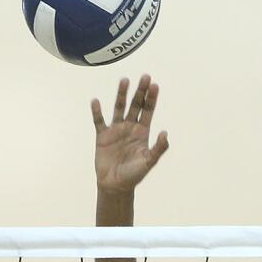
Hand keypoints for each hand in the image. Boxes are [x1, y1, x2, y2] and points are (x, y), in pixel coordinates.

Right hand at [92, 75, 168, 195]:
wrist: (115, 185)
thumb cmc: (134, 175)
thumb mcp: (149, 162)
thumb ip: (158, 148)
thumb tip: (165, 133)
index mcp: (142, 132)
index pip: (148, 111)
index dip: (151, 98)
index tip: (154, 85)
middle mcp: (130, 127)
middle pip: (136, 105)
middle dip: (140, 91)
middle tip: (145, 76)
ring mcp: (116, 130)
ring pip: (119, 108)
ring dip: (121, 95)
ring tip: (124, 80)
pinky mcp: (102, 136)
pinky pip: (99, 121)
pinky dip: (97, 112)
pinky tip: (95, 101)